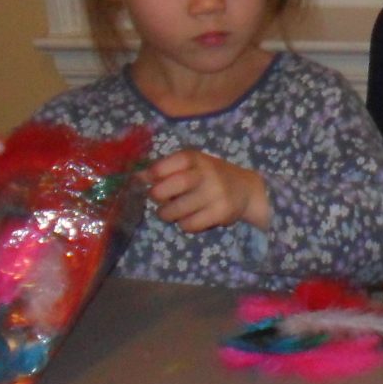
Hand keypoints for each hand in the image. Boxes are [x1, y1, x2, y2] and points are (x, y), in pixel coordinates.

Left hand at [146, 148, 268, 233]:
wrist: (245, 189)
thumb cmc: (209, 176)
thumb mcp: (191, 166)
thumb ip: (165, 170)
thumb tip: (136, 177)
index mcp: (196, 158)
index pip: (170, 163)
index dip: (155, 173)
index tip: (149, 180)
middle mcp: (207, 173)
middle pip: (174, 185)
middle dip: (158, 195)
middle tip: (158, 199)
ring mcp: (216, 193)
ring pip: (178, 210)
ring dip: (167, 214)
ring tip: (170, 211)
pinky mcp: (221, 212)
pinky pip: (190, 224)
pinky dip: (183, 224)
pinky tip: (188, 218)